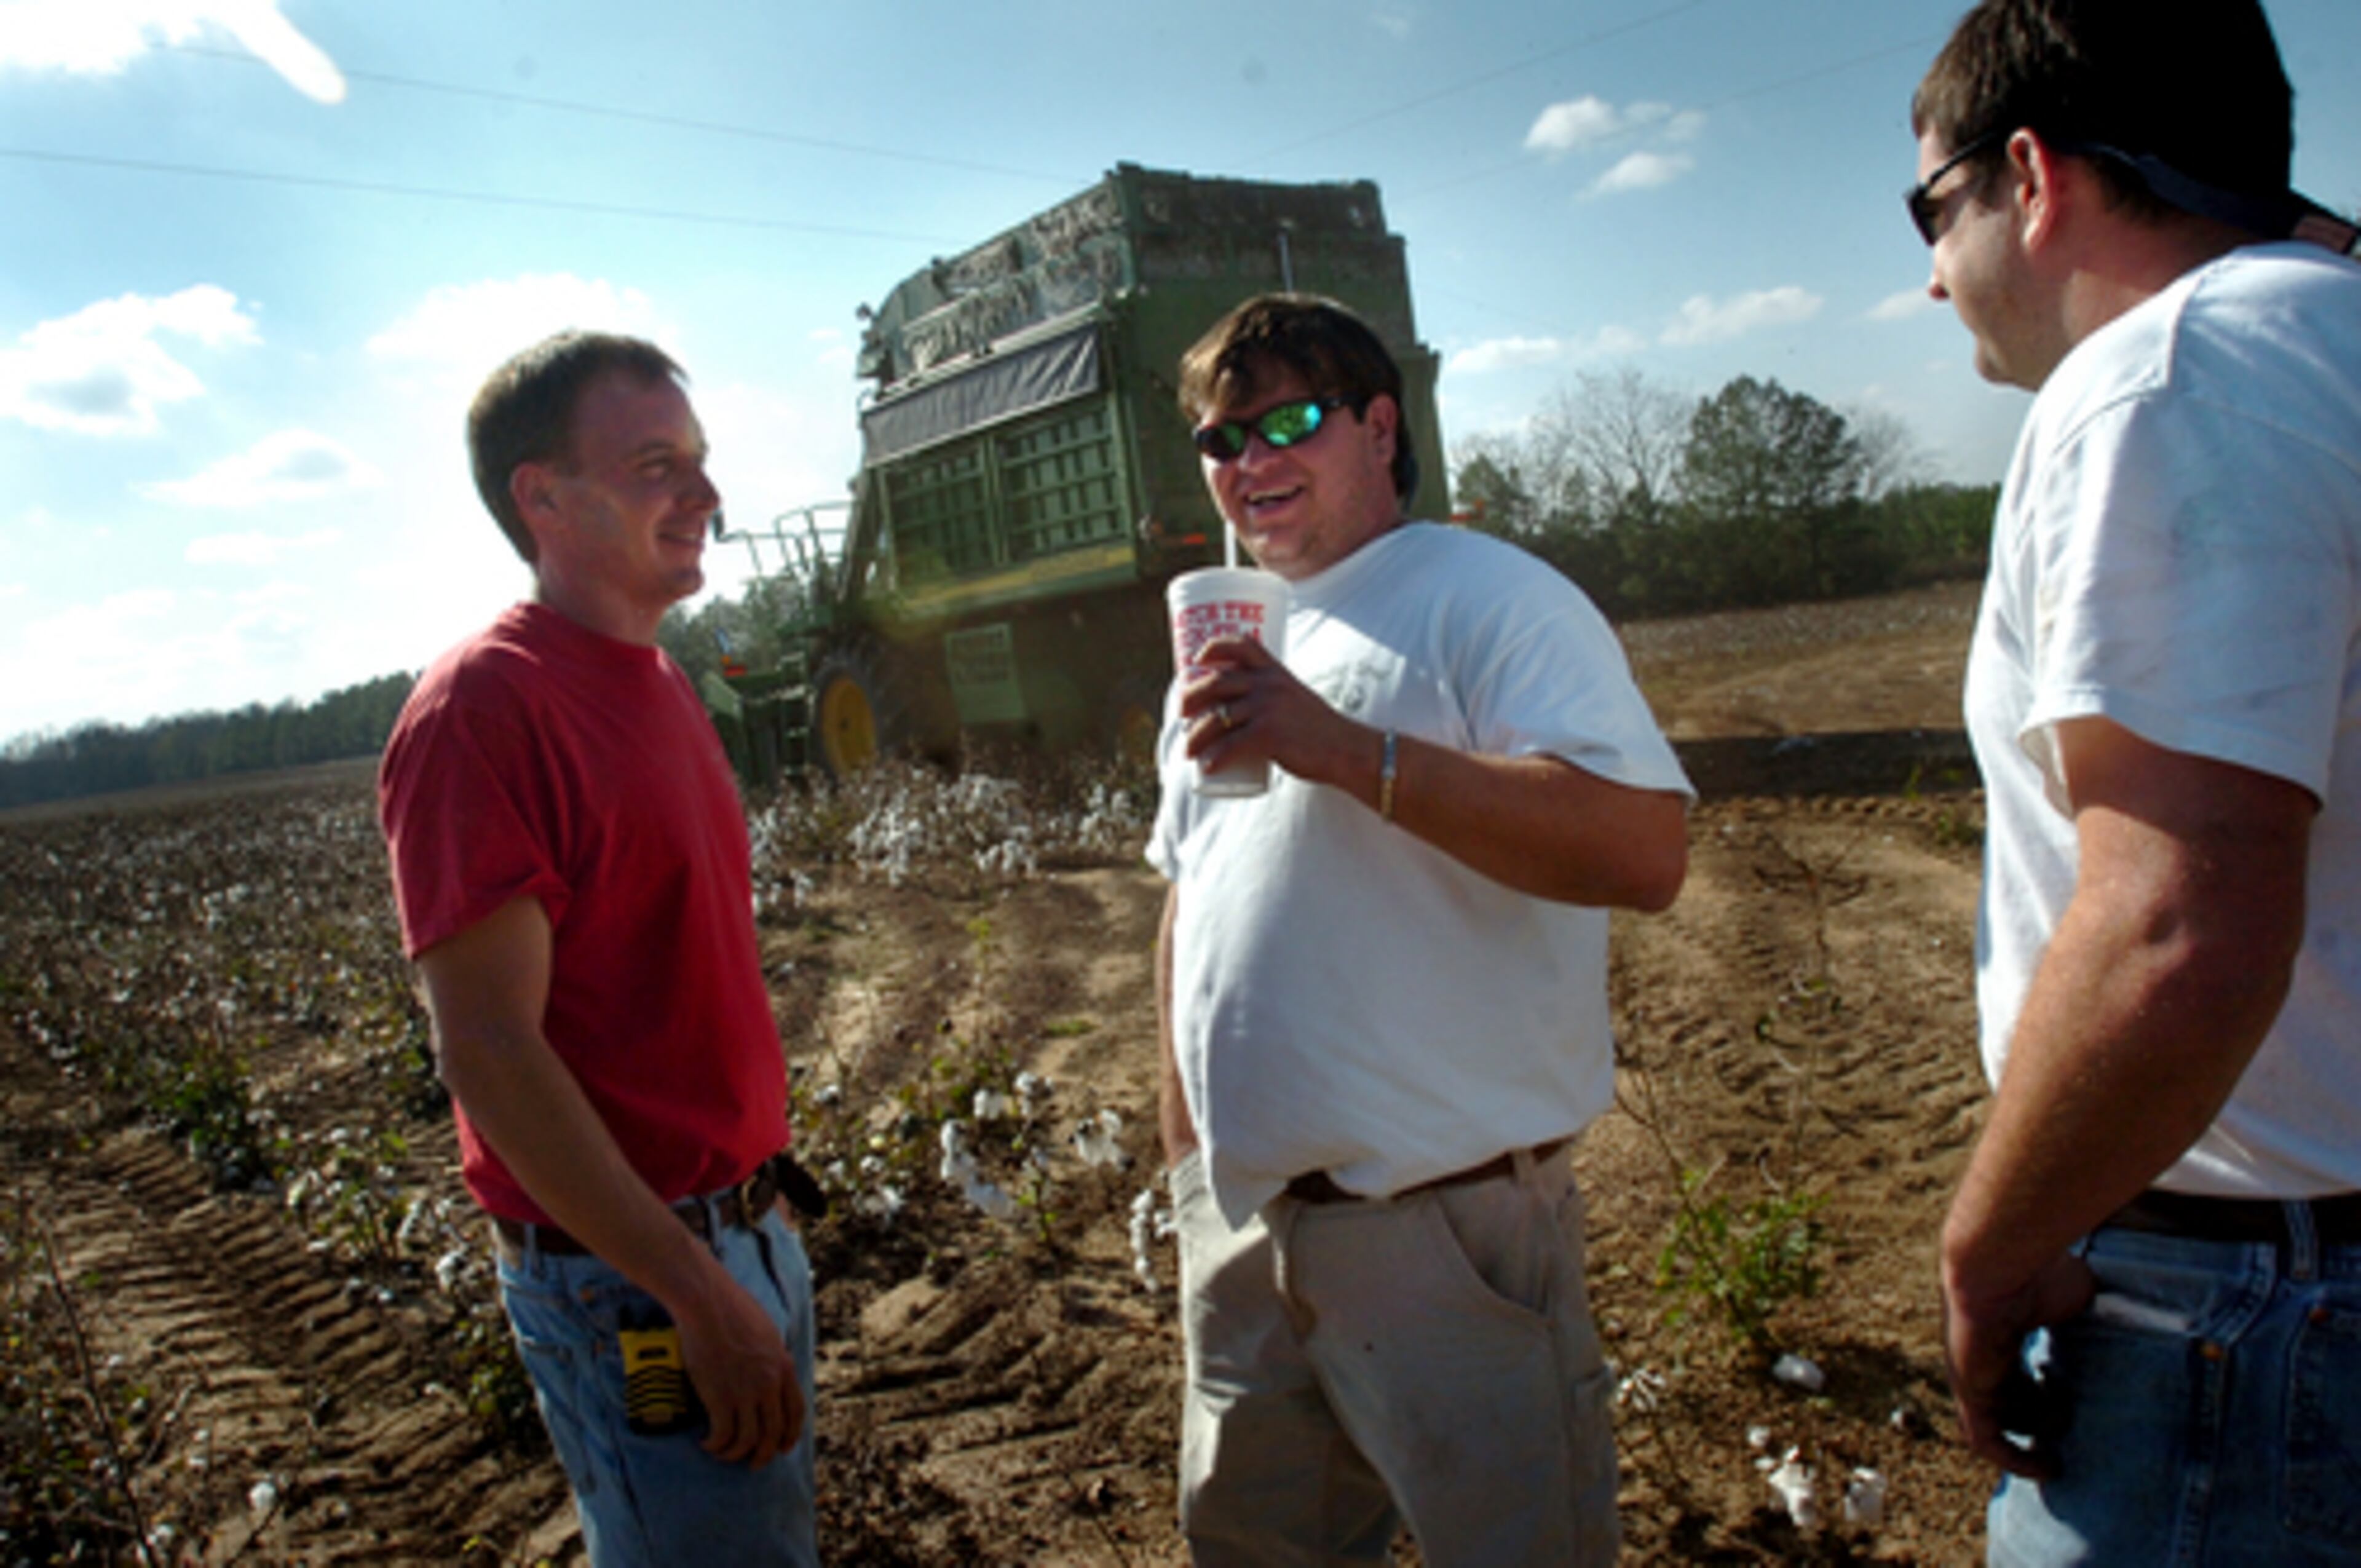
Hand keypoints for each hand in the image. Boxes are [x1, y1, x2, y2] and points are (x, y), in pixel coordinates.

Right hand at [676, 1270, 805, 1466]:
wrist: (707, 1303)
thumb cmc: (732, 1310)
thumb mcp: (765, 1332)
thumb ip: (771, 1357)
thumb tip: (768, 1370)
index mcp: (784, 1367)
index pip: (796, 1412)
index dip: (790, 1435)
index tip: (783, 1448)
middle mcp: (769, 1384)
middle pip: (774, 1433)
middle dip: (764, 1455)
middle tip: (753, 1464)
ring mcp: (746, 1392)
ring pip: (748, 1441)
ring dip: (736, 1454)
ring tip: (723, 1454)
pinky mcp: (720, 1397)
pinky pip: (723, 1435)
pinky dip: (715, 1445)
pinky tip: (707, 1443)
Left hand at [1178, 635, 1364, 787]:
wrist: (1346, 749)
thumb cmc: (1318, 728)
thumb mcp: (1294, 698)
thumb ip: (1270, 696)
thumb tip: (1236, 712)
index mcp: (1275, 671)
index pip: (1241, 644)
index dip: (1213, 647)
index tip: (1197, 659)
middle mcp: (1269, 683)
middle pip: (1216, 682)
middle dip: (1191, 698)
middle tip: (1181, 715)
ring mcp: (1268, 708)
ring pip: (1218, 717)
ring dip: (1196, 736)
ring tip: (1189, 750)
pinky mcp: (1270, 734)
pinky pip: (1231, 745)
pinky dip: (1215, 758)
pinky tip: (1208, 767)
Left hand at [1941, 1249, 2094, 1476]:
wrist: (1999, 1266)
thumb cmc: (2041, 1272)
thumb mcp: (2077, 1297)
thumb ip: (2094, 1315)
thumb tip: (2127, 1318)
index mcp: (2005, 1331)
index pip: (2017, 1374)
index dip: (2045, 1394)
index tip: (2076, 1403)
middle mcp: (1984, 1357)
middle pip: (2009, 1401)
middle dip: (2041, 1420)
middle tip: (2074, 1428)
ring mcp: (1972, 1375)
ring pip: (2000, 1422)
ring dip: (2033, 1441)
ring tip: (2064, 1453)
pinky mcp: (1968, 1392)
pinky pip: (1983, 1438)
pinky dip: (2012, 1458)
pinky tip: (2047, 1469)